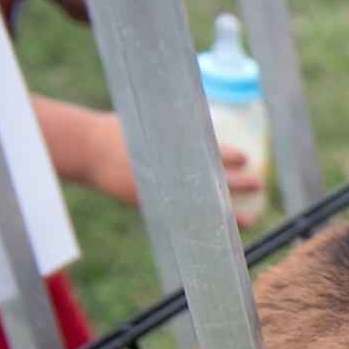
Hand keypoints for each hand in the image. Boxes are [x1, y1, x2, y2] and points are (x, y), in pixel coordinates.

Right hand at [71, 108, 260, 227]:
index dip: (228, 154)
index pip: (205, 149)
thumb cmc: (123, 130)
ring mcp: (159, 189)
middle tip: (259, 183)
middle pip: (210, 178)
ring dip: (228, 214)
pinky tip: (221, 230)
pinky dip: (205, 222)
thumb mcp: (151, 118)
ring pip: (202, 205)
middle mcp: (166, 169)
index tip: (247, 157)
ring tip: (250, 221)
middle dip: (238, 184)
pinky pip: (186, 215)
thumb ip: (180, 123)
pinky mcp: (151, 204)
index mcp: (168, 145)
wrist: (89, 150)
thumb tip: (211, 119)